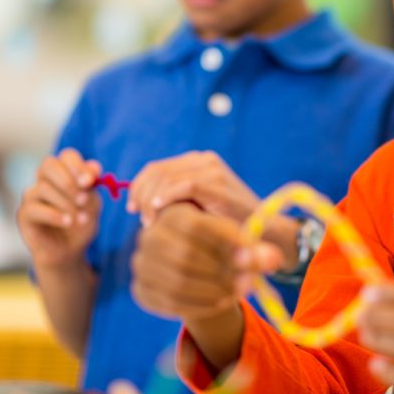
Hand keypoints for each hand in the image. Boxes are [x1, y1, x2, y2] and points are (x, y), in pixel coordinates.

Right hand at [16, 149, 101, 268]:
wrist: (70, 250)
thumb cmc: (81, 222)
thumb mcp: (93, 203)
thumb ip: (92, 186)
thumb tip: (94, 168)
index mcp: (64, 172)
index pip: (66, 156)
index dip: (77, 166)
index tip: (90, 181)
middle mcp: (45, 180)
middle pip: (48, 165)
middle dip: (68, 182)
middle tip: (84, 199)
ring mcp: (31, 196)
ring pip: (43, 188)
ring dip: (66, 203)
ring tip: (81, 218)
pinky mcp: (24, 215)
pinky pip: (34, 209)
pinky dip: (55, 215)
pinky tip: (69, 222)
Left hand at [127, 151, 258, 225]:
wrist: (262, 233)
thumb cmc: (226, 225)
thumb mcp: (196, 208)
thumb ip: (174, 199)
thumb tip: (139, 203)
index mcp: (198, 162)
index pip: (156, 168)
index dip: (138, 186)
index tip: (131, 208)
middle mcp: (204, 160)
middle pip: (156, 171)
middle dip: (140, 194)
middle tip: (138, 218)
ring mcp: (212, 169)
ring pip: (165, 178)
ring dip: (150, 201)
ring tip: (150, 224)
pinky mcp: (217, 183)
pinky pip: (182, 186)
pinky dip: (165, 199)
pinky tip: (158, 215)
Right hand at [131, 205, 283, 320]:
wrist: (197, 266)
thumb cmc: (220, 247)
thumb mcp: (236, 240)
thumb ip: (254, 246)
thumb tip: (274, 259)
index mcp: (172, 213)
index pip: (197, 225)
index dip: (225, 240)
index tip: (252, 254)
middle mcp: (149, 237)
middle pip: (186, 254)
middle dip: (222, 269)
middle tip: (251, 280)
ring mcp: (141, 265)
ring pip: (178, 281)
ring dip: (214, 289)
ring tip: (240, 291)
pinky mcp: (141, 291)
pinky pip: (171, 302)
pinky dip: (201, 304)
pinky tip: (222, 302)